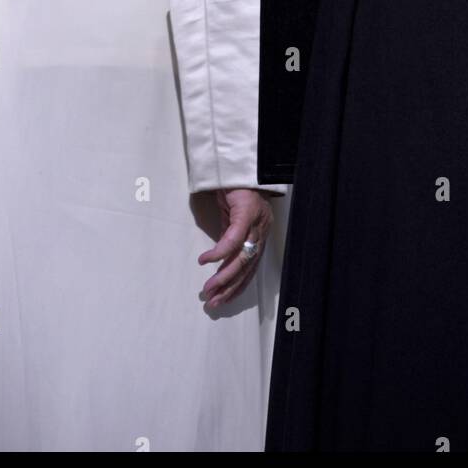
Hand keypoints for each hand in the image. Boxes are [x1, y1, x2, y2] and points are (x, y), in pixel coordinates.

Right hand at [198, 188, 273, 308]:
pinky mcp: (246, 213)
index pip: (252, 267)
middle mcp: (261, 231)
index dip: (238, 286)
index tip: (224, 300)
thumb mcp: (231, 217)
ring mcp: (256, 223)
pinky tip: (205, 261)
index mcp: (260, 234)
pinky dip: (218, 253)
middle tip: (213, 302)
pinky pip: (232, 240)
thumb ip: (230, 236)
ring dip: (223, 277)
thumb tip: (221, 257)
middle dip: (229, 288)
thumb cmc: (235, 188)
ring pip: (241, 258)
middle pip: (247, 267)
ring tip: (208, 289)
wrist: (238, 164)